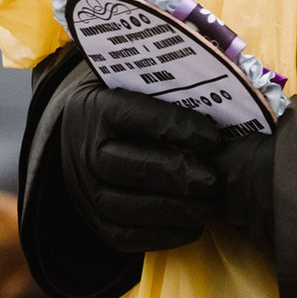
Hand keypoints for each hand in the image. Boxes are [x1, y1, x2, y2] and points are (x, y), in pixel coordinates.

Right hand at [53, 72, 226, 253]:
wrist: (77, 133)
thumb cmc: (124, 102)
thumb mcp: (134, 79)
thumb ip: (168, 77)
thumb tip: (218, 61)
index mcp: (97, 107)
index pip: (139, 117)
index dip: (180, 128)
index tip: (214, 138)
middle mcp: (86, 149)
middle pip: (133, 166)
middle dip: (179, 175)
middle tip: (215, 181)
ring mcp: (86, 189)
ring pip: (128, 206)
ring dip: (175, 210)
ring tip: (210, 206)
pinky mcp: (94, 220)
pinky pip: (125, 236)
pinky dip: (162, 235)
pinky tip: (192, 226)